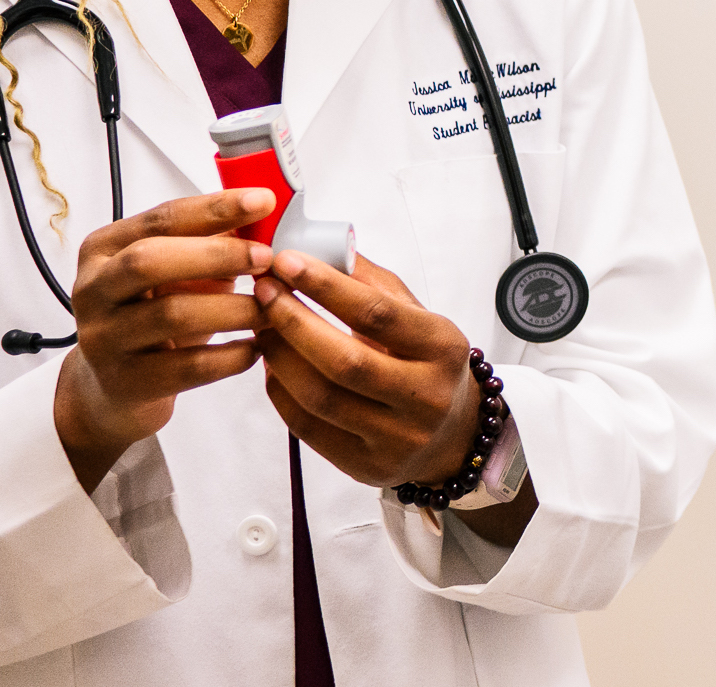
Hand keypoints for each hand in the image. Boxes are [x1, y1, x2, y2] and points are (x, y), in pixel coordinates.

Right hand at [53, 189, 276, 491]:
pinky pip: (187, 367)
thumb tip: (265, 216)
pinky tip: (255, 349)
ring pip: (171, 315)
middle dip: (217, 255)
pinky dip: (229, 356)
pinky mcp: (125, 382)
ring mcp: (103, 338)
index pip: (162, 218)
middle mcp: (94, 290)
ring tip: (273, 308)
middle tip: (268, 258)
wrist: (113, 388)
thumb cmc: (153, 316)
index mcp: (104, 249)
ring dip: (235, 308)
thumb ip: (209, 242)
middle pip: (149, 261)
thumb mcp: (175, 272)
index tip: (264, 201)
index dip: (215, 208)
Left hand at [253, 250, 484, 484]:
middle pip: (345, 361)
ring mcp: (396, 438)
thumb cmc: (429, 366)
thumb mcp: (419, 318)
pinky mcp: (365, 466)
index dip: (326, 286)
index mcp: (443, 349)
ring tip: (262, 326)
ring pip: (320, 397)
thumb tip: (322, 249)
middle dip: (293, 321)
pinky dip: (280, 391)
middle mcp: (425, 397)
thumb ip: (373, 284)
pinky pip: (307, 427)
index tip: (287, 261)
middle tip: (264, 291)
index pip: (378, 314)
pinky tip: (272, 365)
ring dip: (279, 356)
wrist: (453, 436)